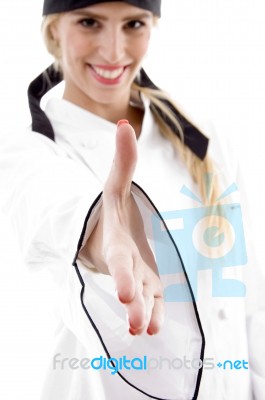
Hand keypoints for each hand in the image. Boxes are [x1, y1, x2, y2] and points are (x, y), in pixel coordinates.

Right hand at [81, 120, 163, 335]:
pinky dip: (155, 311)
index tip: (125, 293)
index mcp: (117, 241)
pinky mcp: (148, 282)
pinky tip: (157, 327)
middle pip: (129, 282)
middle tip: (135, 321)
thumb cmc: (112, 211)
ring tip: (144, 330)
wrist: (107, 233)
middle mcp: (125, 262)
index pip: (119, 259)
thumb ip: (123, 160)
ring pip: (142, 296)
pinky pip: (153, 299)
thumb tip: (123, 124)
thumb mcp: (117, 185)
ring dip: (144, 312)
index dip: (122, 274)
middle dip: (133, 300)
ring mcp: (137, 275)